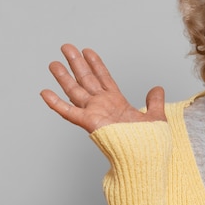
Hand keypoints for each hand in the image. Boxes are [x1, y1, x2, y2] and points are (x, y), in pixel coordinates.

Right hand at [40, 44, 165, 132]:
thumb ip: (155, 101)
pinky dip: (56, 103)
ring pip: (75, 91)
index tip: (88, 51)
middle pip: (86, 79)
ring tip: (54, 63)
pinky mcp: (89, 123)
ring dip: (64, 77)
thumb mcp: (156, 116)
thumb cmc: (149, 142)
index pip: (104, 78)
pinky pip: (69, 112)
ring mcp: (94, 113)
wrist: (146, 156)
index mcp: (117, 103)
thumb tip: (158, 89)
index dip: (96, 64)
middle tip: (67, 47)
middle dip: (77, 63)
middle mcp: (102, 106)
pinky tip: (45, 92)